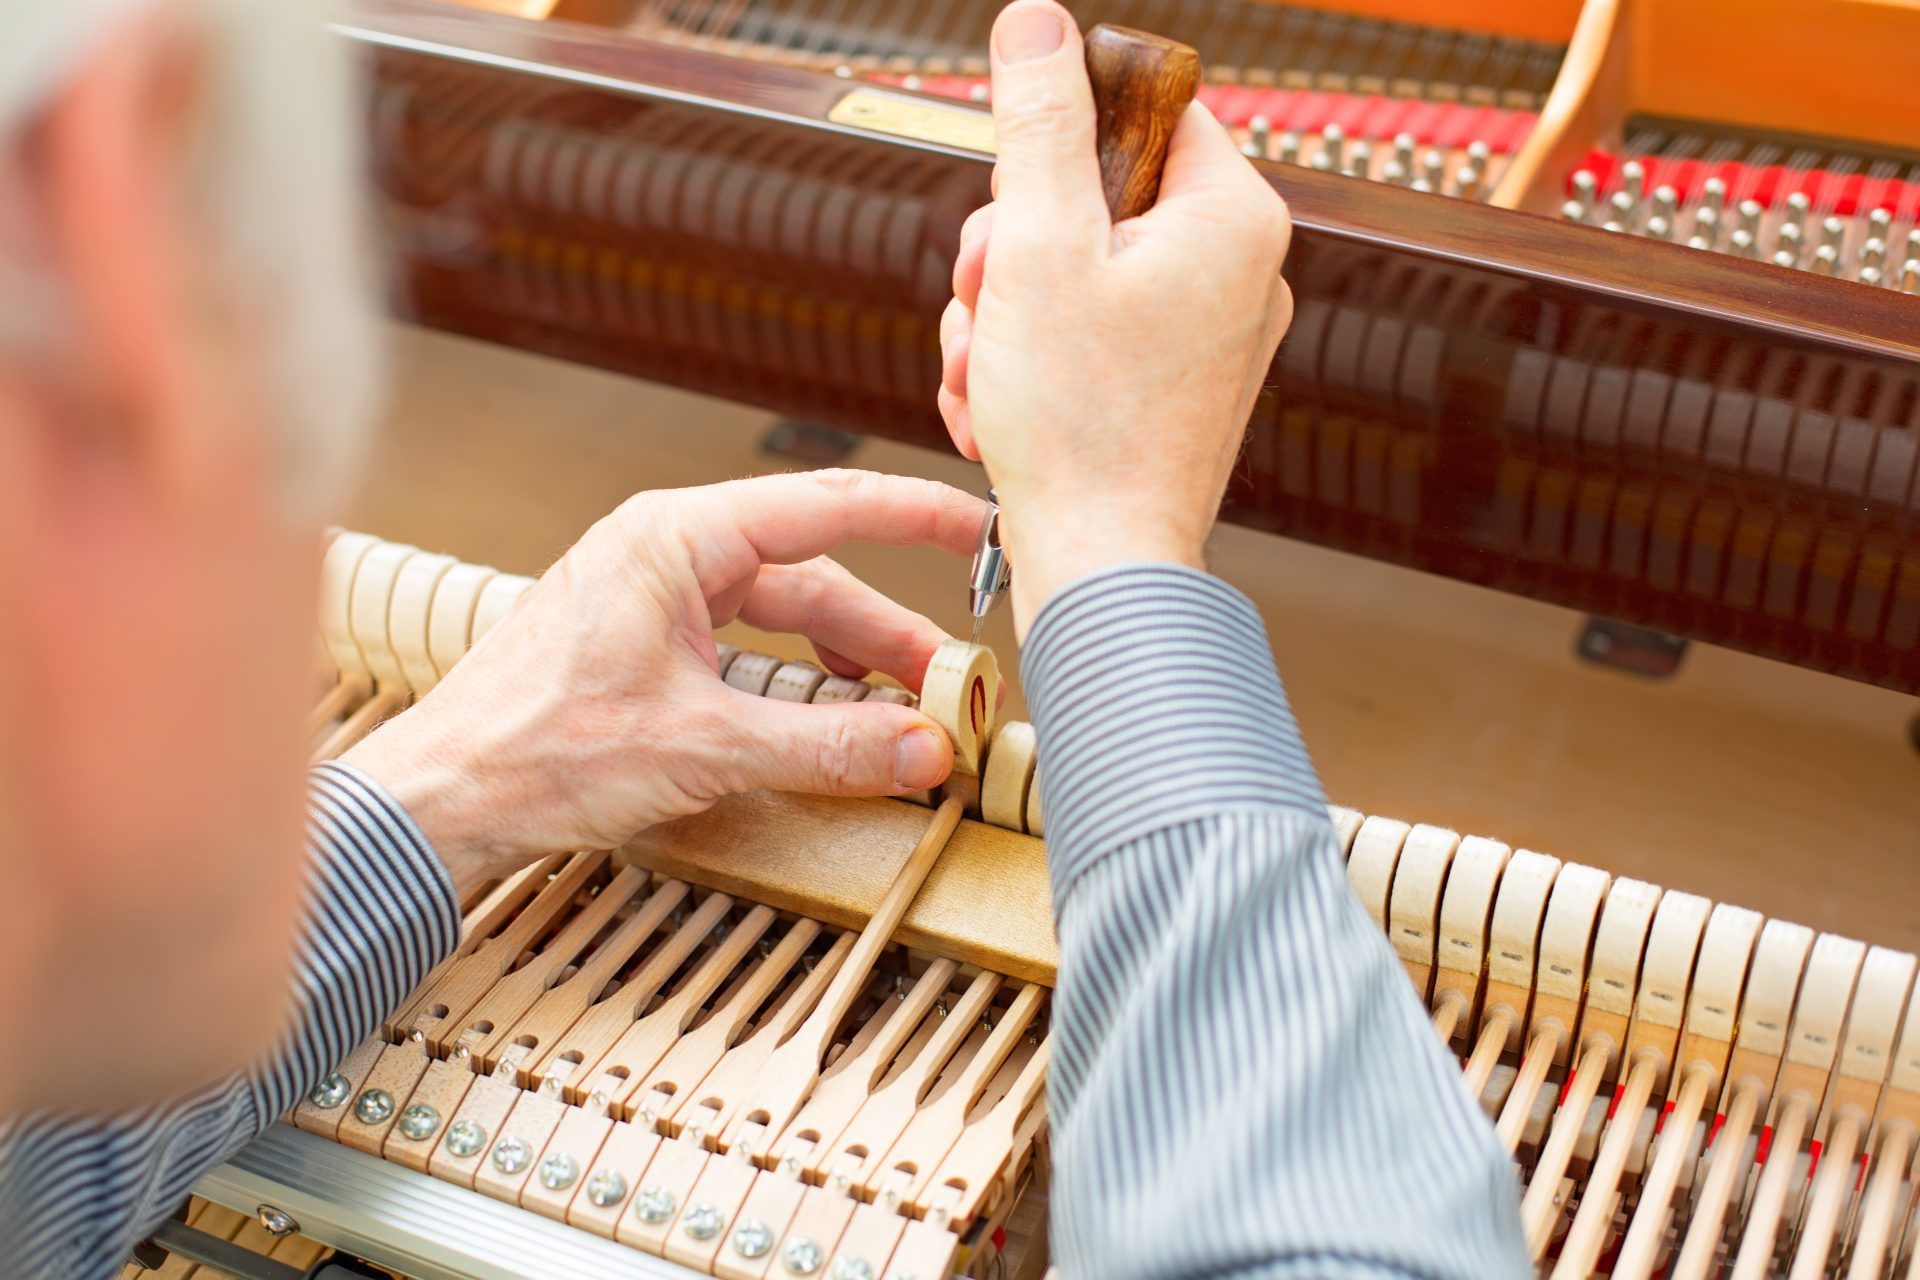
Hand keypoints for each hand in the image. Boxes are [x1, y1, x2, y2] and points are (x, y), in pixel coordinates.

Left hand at [344, 470, 984, 890]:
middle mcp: (667, 553)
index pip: (823, 507)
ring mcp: (654, 599)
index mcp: (676, 538)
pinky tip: (829, 716)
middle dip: (886, 636)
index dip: (911, 515)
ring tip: (903, 712)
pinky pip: (747, 649)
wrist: (440, 800)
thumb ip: (825, 744)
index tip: (976, 529)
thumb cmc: (531, 751)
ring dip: (845, 667)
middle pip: (812, 579)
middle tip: (948, 687)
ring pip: (782, 620)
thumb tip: (922, 747)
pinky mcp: (646, 647)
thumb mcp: (703, 747)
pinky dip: (798, 684)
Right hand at [938, 0, 1292, 634]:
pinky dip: (1029, 365)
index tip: (1013, 210)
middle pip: (1093, 195)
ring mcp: (1210, 336)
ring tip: (986, 377)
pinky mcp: (1173, 389)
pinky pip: (1088, 337)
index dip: (1053, 146)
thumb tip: (1038, 22)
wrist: (1103, 571)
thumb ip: (1036, 125)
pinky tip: (996, 414)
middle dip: (1009, 251)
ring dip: (1003, 316)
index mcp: (1231, 216)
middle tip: (986, 305)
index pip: (1141, 109)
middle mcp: (1239, 270)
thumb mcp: (1037, 248)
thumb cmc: (1081, 425)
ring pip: (1075, 271)